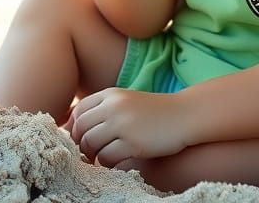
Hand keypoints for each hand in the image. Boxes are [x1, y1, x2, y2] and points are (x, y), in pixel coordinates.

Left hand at [67, 88, 187, 167]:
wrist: (185, 115)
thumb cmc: (154, 111)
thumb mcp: (126, 101)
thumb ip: (104, 109)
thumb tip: (75, 127)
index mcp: (110, 94)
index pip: (78, 111)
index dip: (73, 128)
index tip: (79, 140)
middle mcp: (113, 106)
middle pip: (81, 129)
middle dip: (80, 145)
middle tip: (88, 155)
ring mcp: (123, 124)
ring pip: (91, 144)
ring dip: (93, 156)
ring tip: (102, 159)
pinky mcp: (133, 143)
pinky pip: (107, 158)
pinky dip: (107, 164)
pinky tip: (115, 164)